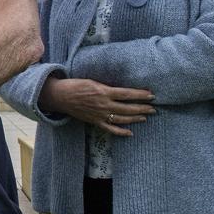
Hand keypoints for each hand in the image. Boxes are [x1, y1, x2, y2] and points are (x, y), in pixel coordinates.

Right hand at [39, 77, 154, 137]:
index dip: (140, 95)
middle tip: (153, 108)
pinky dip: (121, 132)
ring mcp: (100, 115)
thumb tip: (123, 90)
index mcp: (104, 92)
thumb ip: (107, 87)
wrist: (61, 96)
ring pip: (122, 119)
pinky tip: (130, 132)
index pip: (127, 94)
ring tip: (145, 117)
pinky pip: (110, 129)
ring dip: (135, 118)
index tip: (151, 95)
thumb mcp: (93, 81)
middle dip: (142, 108)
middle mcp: (104, 105)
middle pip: (128, 108)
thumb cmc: (76, 85)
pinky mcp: (95, 122)